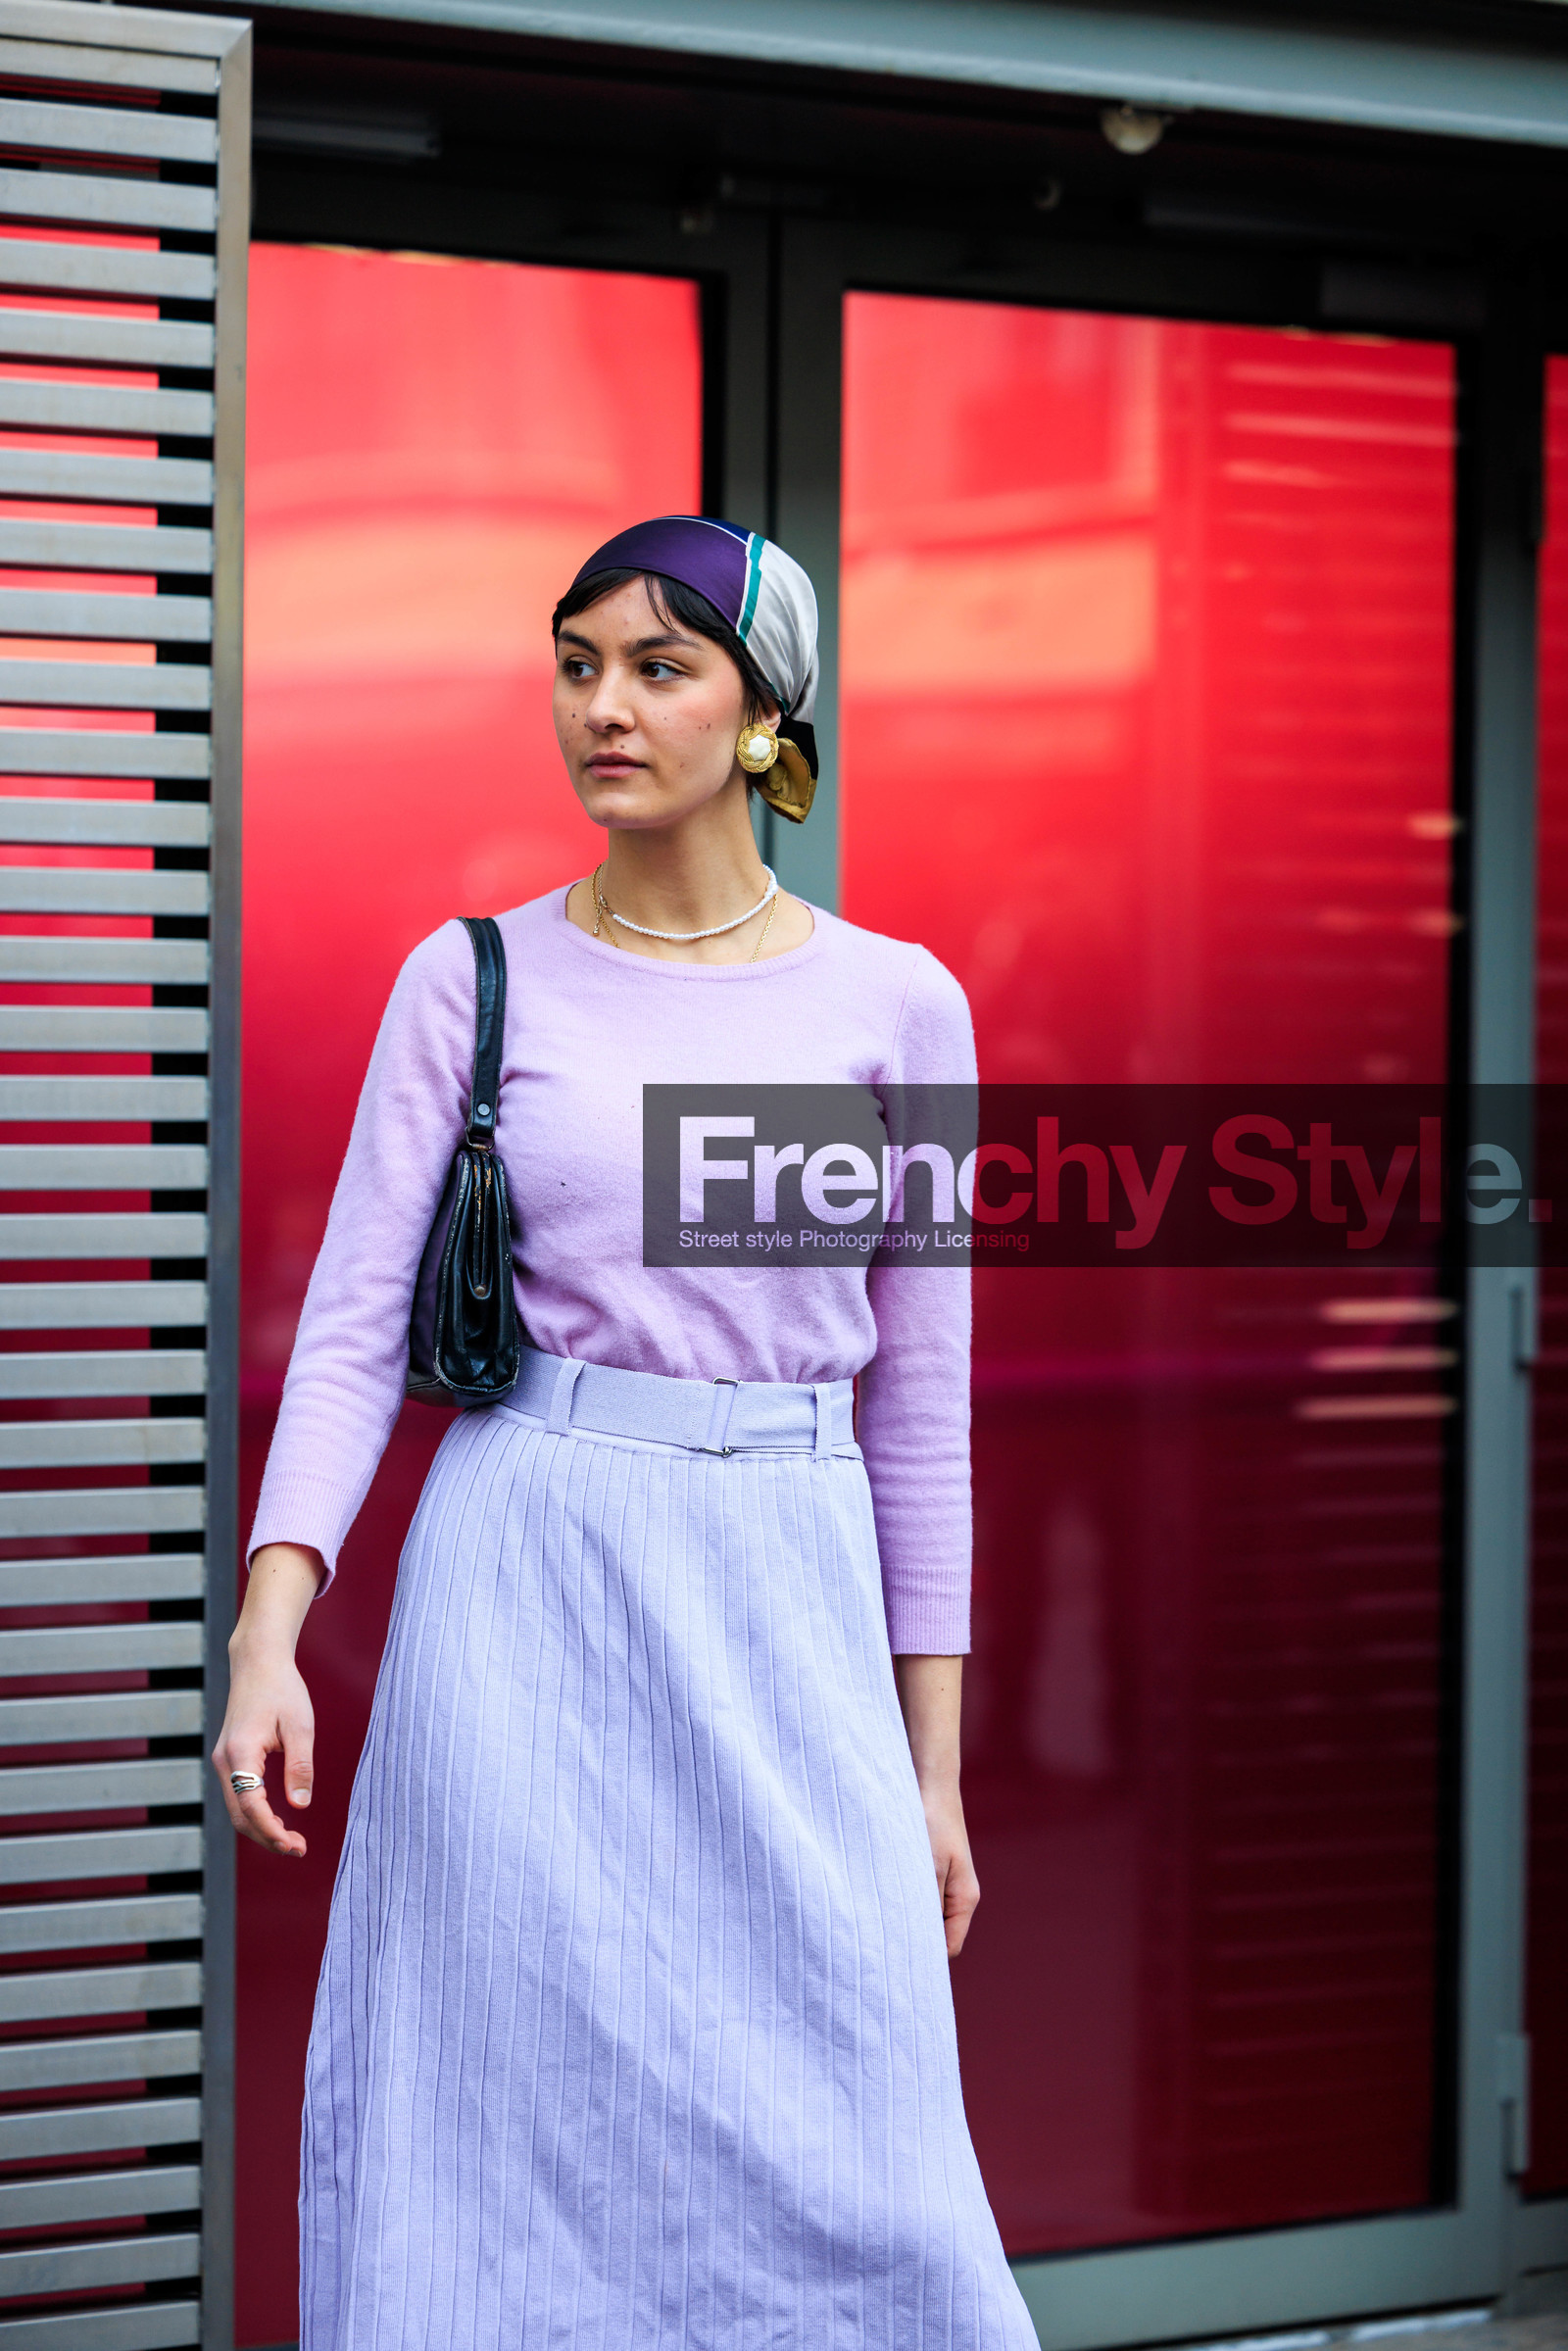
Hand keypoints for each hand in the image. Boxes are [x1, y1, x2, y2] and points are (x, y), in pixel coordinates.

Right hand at [213, 1643, 314, 1855]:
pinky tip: (277, 1819)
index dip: (272, 1832)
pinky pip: (238, 1795)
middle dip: (267, 1837)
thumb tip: (300, 1806)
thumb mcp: (300, 1726)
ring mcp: (223, 1760)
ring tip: (291, 1840)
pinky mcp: (229, 1758)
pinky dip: (255, 1813)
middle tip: (298, 1849)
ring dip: (261, 1828)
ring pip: (236, 1809)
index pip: (251, 1807)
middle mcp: (224, 1761)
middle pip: (239, 1816)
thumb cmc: (281, 1689)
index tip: (296, 1846)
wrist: (258, 1662)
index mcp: (240, 1753)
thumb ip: (299, 1766)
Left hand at [891, 1652, 979, 1955]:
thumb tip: (910, 1945)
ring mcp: (935, 1879)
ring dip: (893, 1915)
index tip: (889, 1966)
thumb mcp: (925, 1867)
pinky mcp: (918, 1864)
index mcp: (962, 1900)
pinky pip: (904, 1892)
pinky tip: (866, 1893)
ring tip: (865, 1919)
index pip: (946, 1949)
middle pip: (929, 1934)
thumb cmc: (929, 1818)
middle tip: (870, 1949)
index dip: (921, 1962)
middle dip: (903, 1942)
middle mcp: (952, 1894)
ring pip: (914, 1912)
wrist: (924, 1771)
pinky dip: (888, 1896)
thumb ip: (921, 1905)